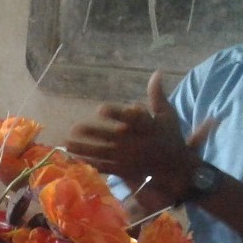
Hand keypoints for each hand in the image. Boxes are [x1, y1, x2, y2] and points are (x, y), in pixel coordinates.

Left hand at [64, 71, 208, 209]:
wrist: (176, 168)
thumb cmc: (169, 137)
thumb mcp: (167, 116)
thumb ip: (157, 96)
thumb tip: (156, 73)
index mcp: (149, 128)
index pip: (132, 119)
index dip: (116, 114)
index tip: (100, 108)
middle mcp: (138, 144)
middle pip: (113, 138)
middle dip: (94, 133)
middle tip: (76, 128)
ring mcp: (129, 159)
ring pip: (104, 153)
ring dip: (85, 149)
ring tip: (67, 143)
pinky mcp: (124, 170)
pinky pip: (105, 167)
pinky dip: (90, 163)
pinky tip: (74, 158)